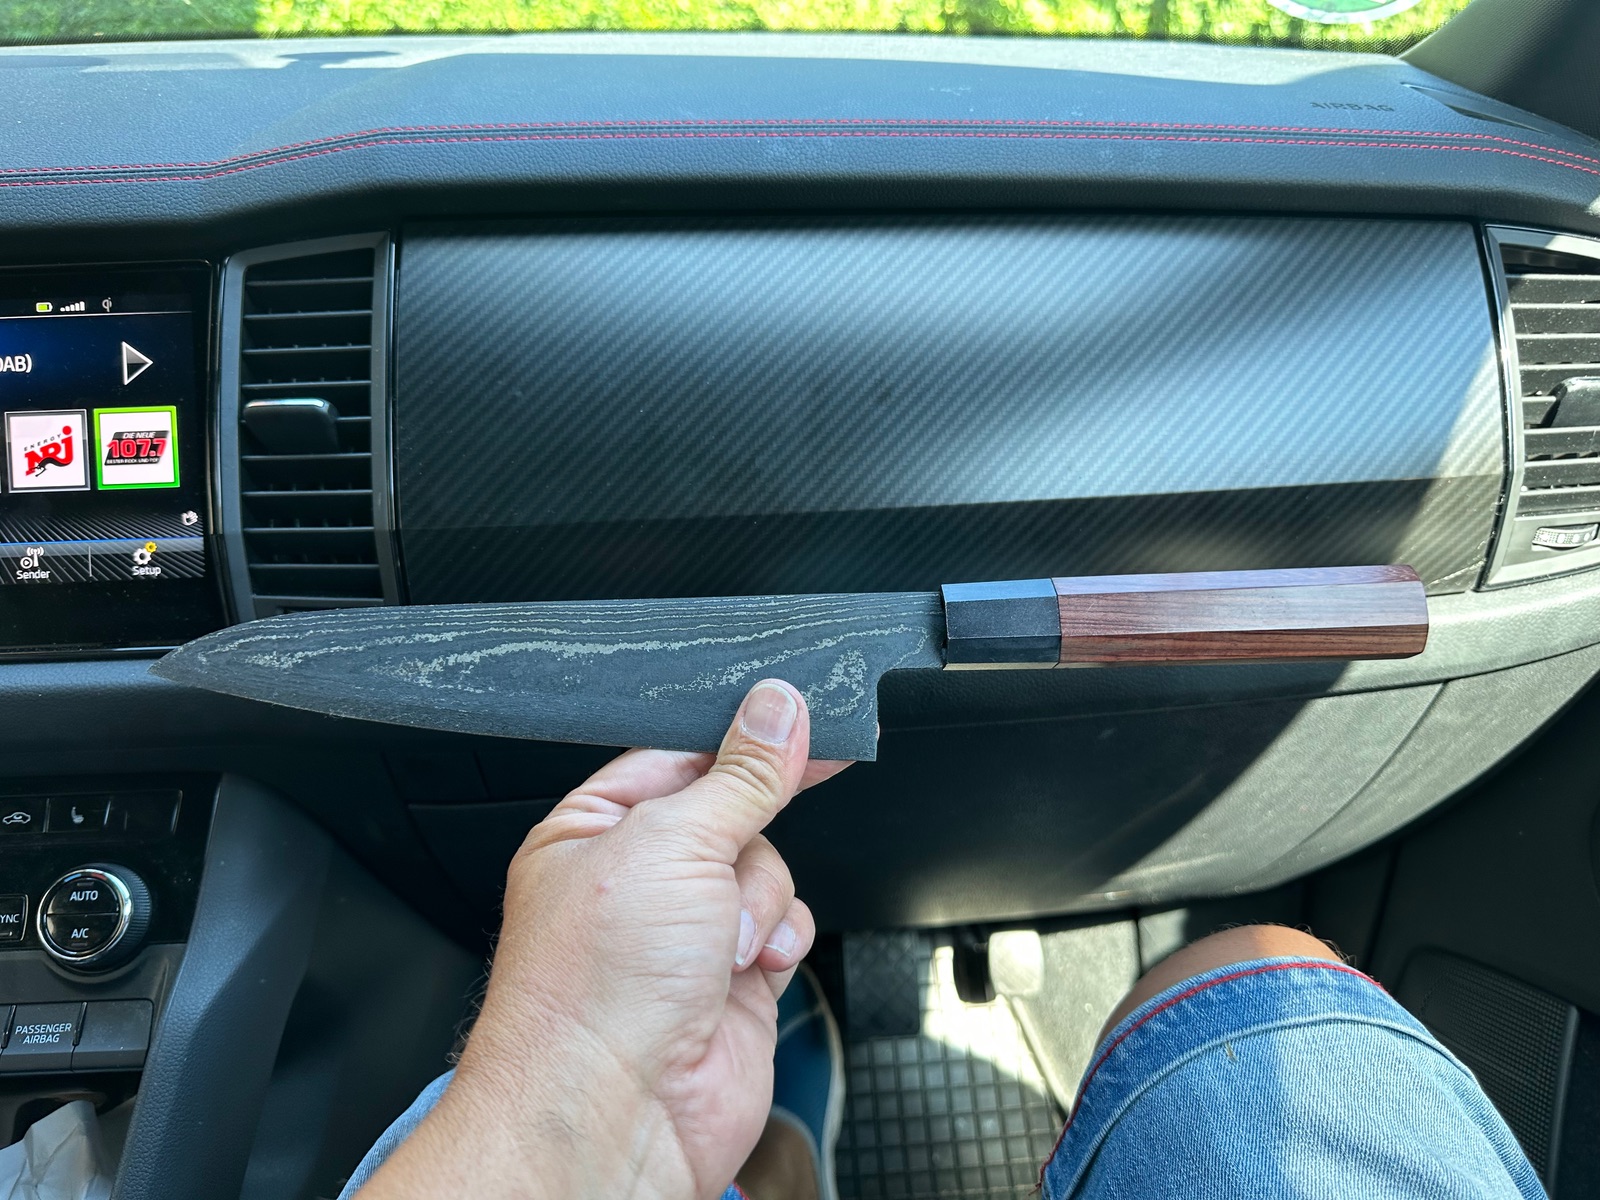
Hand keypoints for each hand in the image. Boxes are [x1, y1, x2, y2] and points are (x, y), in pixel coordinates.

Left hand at [358, 680, 848, 1199]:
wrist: (617, 1112)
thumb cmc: (594, 990)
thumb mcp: (671, 843)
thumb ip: (740, 774)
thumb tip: (778, 710)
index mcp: (593, 831)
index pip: (682, 757)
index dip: (741, 742)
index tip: (799, 723)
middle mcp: (638, 880)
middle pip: (737, 813)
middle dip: (742, 845)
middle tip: (725, 867)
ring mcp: (687, 932)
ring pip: (768, 869)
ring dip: (759, 902)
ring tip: (721, 945)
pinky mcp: (734, 978)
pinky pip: (787, 925)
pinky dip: (780, 941)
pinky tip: (750, 967)